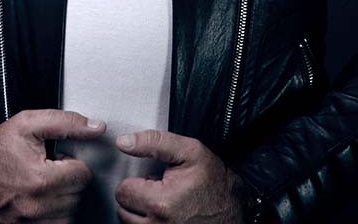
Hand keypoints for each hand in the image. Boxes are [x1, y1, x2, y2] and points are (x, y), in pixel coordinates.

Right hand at [0, 108, 105, 222]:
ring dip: (61, 198)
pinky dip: (54, 213)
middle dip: (67, 180)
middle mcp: (40, 208)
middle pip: (78, 194)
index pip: (83, 173)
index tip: (56, 160)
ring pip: (70, 211)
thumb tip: (97, 128)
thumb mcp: (27, 124)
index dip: (70, 162)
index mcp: (42, 180)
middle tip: (47, 171)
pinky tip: (40, 202)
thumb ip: (66, 122)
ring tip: (42, 187)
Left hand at [113, 129, 245, 222]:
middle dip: (136, 198)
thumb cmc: (213, 179)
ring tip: (161, 203)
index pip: (122, 191)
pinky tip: (163, 216)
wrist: (234, 208)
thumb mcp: (188, 151)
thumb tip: (123, 142)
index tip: (152, 179)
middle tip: (158, 190)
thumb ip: (153, 142)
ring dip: (140, 214)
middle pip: (123, 210)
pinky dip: (149, 223)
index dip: (135, 181)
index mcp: (161, 203)